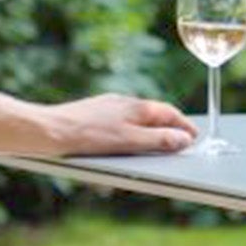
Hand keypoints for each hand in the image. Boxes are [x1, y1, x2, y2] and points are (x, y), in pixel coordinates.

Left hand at [47, 93, 195, 156]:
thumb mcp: (129, 141)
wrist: (51, 130)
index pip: (169, 113)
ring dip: (151, 129)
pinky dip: (132, 131)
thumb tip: (184, 139)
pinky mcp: (94, 114)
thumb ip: (159, 140)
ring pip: (137, 117)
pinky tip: (126, 141)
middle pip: (154, 114)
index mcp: (137, 107)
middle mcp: (124, 103)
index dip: (184, 126)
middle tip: (180, 142)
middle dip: (169, 127)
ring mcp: (108, 107)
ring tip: (158, 143)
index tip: (194, 137)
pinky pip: (121, 121)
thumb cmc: (89, 135)